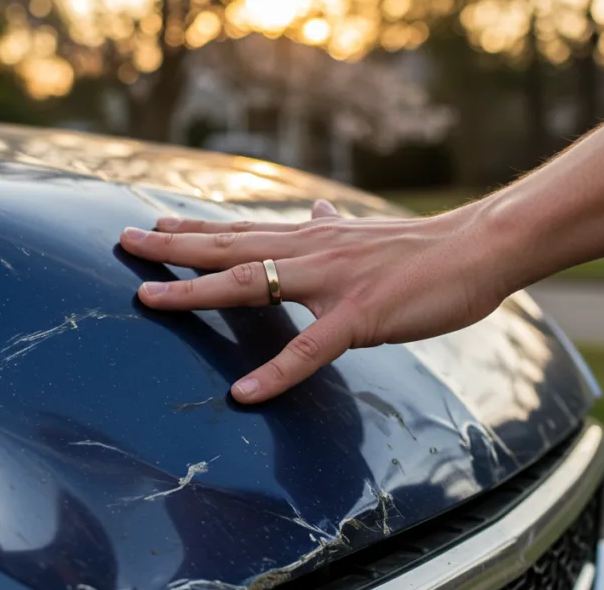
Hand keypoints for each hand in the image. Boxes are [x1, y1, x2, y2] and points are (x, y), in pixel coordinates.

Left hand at [119, 200, 508, 403]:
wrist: (479, 247)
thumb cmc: (424, 248)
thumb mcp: (365, 233)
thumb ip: (331, 228)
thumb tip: (315, 210)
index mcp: (311, 238)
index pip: (239, 230)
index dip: (192, 227)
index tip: (151, 223)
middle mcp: (310, 251)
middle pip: (226, 247)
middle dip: (171, 246)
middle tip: (124, 241)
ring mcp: (331, 283)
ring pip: (248, 285)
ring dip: (195, 293)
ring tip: (148, 299)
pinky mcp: (359, 317)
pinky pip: (308, 350)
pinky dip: (274, 373)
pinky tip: (243, 393)